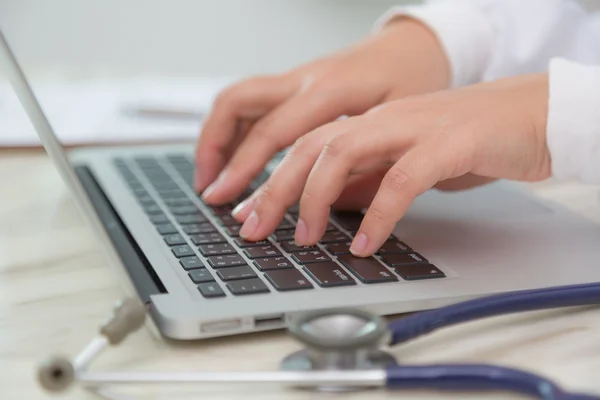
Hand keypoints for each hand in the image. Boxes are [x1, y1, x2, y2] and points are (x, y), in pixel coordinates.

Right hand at [195, 18, 449, 203]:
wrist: (417, 44)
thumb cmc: (415, 78)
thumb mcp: (400, 125)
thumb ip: (365, 165)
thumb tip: (329, 208)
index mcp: (328, 90)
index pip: (271, 132)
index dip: (244, 170)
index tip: (229, 202)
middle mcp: (303, 78)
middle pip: (237, 105)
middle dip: (214, 150)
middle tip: (210, 192)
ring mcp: (297, 76)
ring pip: (238, 99)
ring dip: (218, 137)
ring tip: (213, 178)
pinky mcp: (298, 81)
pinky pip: (254, 101)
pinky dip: (237, 130)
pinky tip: (238, 156)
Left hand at [232, 73, 550, 255]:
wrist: (531, 115)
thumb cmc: (468, 141)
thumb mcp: (404, 162)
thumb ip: (367, 179)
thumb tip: (329, 206)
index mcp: (370, 122)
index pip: (305, 146)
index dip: (270, 179)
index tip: (246, 212)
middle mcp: (382, 119)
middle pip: (310, 146)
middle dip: (274, 188)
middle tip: (252, 228)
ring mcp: (412, 127)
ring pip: (343, 151)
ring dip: (315, 196)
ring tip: (304, 237)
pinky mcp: (447, 143)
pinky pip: (402, 179)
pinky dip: (379, 213)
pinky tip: (366, 243)